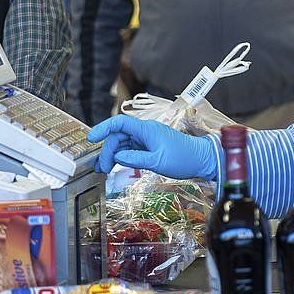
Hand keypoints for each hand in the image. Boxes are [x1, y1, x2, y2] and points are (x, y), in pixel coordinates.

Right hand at [87, 115, 218, 181]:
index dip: (103, 128)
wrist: (201, 160)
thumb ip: (136, 159)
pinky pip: (130, 149)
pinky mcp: (149, 146)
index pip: (119, 124)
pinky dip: (122, 156)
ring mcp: (146, 138)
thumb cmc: (183, 158)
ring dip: (113, 155)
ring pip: (123, 143)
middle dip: (108, 151)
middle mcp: (144, 131)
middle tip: (102, 168)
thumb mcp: (158, 162)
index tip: (91, 139)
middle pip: (118, 136)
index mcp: (146, 129)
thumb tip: (118, 157)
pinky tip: (116, 166)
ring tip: (104, 169)